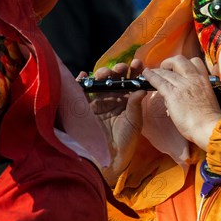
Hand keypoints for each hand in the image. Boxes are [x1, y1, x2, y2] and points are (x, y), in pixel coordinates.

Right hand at [82, 60, 146, 183]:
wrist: (110, 156)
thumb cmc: (126, 140)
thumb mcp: (134, 122)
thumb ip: (135, 106)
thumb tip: (140, 89)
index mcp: (128, 99)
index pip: (131, 80)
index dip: (134, 71)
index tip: (137, 63)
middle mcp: (114, 96)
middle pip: (115, 78)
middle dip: (116, 70)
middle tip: (119, 68)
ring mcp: (100, 100)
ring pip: (99, 81)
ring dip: (101, 73)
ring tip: (103, 73)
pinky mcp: (86, 106)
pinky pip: (82, 90)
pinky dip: (80, 82)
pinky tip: (82, 76)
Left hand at [142, 55, 220, 150]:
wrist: (209, 128)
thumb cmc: (209, 120)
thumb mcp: (208, 99)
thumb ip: (197, 91)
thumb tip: (185, 92)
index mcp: (204, 80)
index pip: (195, 61)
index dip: (184, 63)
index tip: (178, 69)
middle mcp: (194, 79)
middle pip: (179, 60)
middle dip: (169, 62)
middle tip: (164, 70)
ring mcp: (183, 85)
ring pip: (166, 71)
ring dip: (156, 70)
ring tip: (149, 72)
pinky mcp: (173, 95)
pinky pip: (159, 81)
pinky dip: (150, 77)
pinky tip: (145, 75)